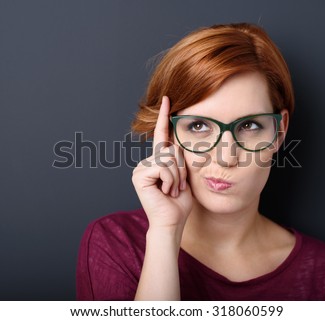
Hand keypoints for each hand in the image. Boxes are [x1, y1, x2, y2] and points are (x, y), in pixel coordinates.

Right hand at [132, 96, 192, 229]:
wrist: (172, 222)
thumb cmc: (180, 203)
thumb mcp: (184, 175)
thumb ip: (181, 158)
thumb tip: (180, 142)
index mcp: (157, 161)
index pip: (162, 135)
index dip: (164, 117)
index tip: (168, 98)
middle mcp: (146, 162)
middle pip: (171, 149)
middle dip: (181, 168)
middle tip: (178, 187)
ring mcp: (140, 168)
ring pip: (168, 157)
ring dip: (177, 176)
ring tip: (172, 191)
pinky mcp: (139, 175)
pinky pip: (162, 166)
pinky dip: (170, 179)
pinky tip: (166, 192)